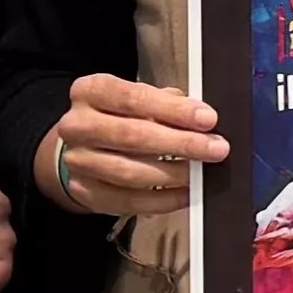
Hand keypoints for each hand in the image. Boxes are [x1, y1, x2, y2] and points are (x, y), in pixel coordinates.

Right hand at [41, 73, 222, 217]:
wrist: (82, 147)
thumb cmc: (119, 117)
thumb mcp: (137, 99)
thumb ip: (165, 103)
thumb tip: (201, 118)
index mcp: (90, 91)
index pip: (135, 98)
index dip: (174, 110)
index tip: (208, 119)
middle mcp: (77, 125)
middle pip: (133, 136)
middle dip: (181, 143)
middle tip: (215, 148)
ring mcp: (78, 161)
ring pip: (130, 172)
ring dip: (172, 175)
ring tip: (200, 174)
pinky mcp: (85, 192)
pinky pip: (127, 201)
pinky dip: (160, 200)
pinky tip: (183, 194)